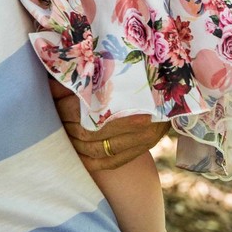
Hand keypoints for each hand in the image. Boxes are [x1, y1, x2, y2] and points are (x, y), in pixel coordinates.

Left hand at [50, 80, 169, 171]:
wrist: (177, 80)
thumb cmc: (144, 69)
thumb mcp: (118, 68)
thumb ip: (89, 74)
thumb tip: (56, 78)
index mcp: (127, 97)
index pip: (82, 111)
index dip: (63, 107)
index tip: (53, 98)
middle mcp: (137, 122)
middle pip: (87, 132)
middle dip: (65, 124)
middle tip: (53, 114)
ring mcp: (142, 138)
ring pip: (97, 150)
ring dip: (75, 143)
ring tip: (63, 131)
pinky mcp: (144, 147)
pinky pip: (112, 162)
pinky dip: (92, 162)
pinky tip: (79, 155)